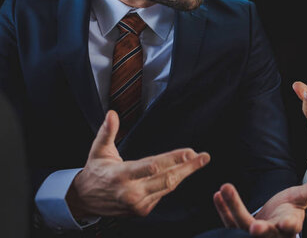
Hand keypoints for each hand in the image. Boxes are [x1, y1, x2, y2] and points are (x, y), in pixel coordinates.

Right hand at [66, 110, 209, 218]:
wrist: (84, 200)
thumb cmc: (96, 171)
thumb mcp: (98, 150)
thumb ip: (107, 132)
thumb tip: (112, 114)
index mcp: (120, 175)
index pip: (151, 166)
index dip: (173, 159)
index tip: (189, 152)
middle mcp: (131, 192)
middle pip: (166, 178)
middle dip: (188, 167)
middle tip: (203, 156)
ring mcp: (138, 204)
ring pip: (168, 187)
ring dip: (186, 173)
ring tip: (200, 160)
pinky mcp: (143, 210)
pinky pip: (163, 193)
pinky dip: (174, 181)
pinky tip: (184, 171)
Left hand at [213, 172, 306, 236]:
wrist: (272, 220)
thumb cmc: (287, 208)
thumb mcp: (300, 197)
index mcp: (289, 227)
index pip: (290, 228)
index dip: (288, 226)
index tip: (286, 223)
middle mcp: (271, 234)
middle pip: (264, 232)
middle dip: (259, 229)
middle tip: (254, 227)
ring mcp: (253, 234)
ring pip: (242, 224)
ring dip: (233, 207)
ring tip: (225, 188)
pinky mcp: (238, 229)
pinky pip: (228, 221)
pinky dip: (223, 209)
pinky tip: (218, 194)